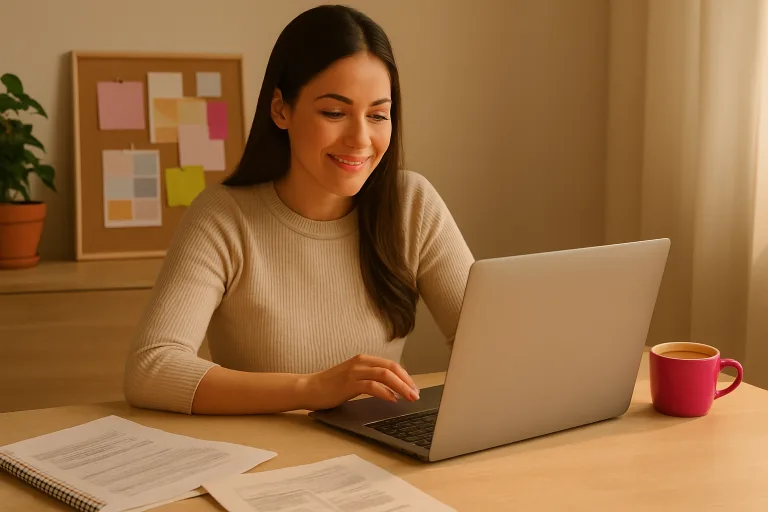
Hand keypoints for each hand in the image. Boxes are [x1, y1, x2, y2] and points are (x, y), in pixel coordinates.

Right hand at [299, 354, 419, 410]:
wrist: (308, 388)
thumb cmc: (331, 386)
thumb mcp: (354, 379)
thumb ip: (370, 380)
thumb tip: (393, 390)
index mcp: (363, 360)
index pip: (391, 365)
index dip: (405, 376)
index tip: (414, 388)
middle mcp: (360, 362)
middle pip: (391, 368)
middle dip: (407, 381)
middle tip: (416, 394)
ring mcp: (354, 372)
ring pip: (384, 375)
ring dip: (400, 386)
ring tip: (409, 397)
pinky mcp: (348, 383)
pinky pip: (372, 386)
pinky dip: (385, 392)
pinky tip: (392, 400)